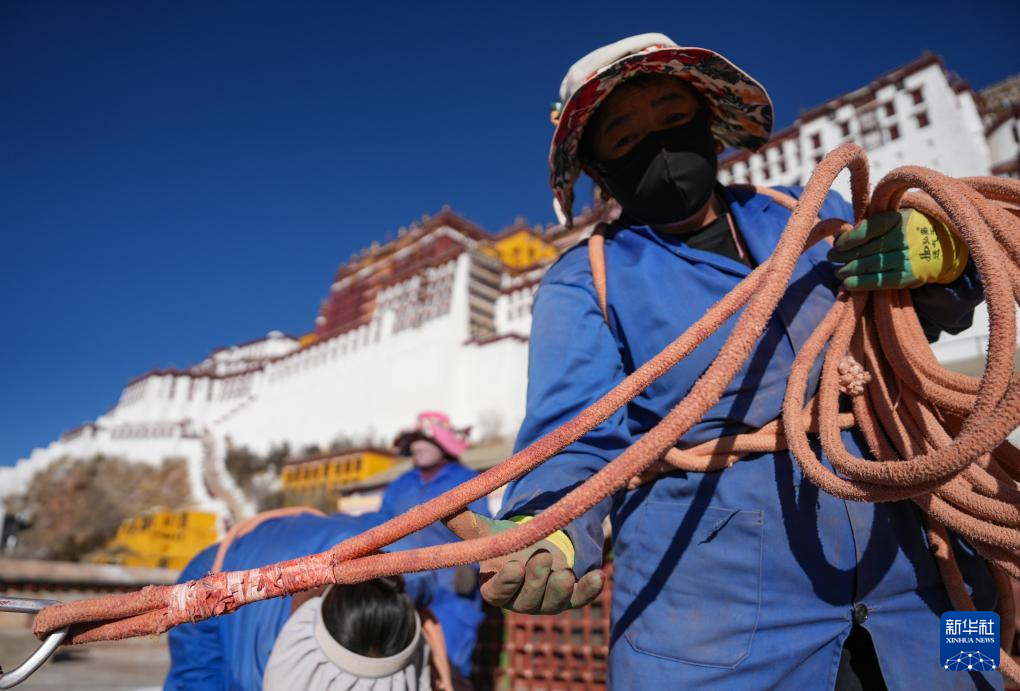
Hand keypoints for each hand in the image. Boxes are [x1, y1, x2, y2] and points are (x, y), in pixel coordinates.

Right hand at [444, 512, 602, 613]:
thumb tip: (441, 508)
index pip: (498, 593)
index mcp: (497, 589)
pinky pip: (581, 599)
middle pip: (528, 600)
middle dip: (536, 580)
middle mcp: (522, 601)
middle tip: (542, 557)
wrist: (537, 546)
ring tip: (566, 571)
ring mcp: (548, 602)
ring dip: (561, 589)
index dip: (506, 582)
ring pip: (554, 603)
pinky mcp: (572, 598)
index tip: (514, 566)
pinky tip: (598, 575)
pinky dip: (589, 589)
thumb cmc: (508, 543)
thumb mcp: (488, 533)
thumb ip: (466, 525)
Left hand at [827, 208, 967, 290]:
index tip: (837, 244)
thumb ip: (872, 223)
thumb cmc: (910, 229)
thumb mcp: (896, 216)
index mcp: (899, 219)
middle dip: (844, 255)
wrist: (945, 245)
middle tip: (831, 258)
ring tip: (837, 272)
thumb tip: (840, 237)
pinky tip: (847, 284)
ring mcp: (908, 258)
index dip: (850, 238)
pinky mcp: (909, 276)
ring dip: (849, 270)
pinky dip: (861, 283)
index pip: (870, 229)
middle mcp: (904, 238)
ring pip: (871, 265)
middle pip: (867, 249)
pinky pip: (881, 281)